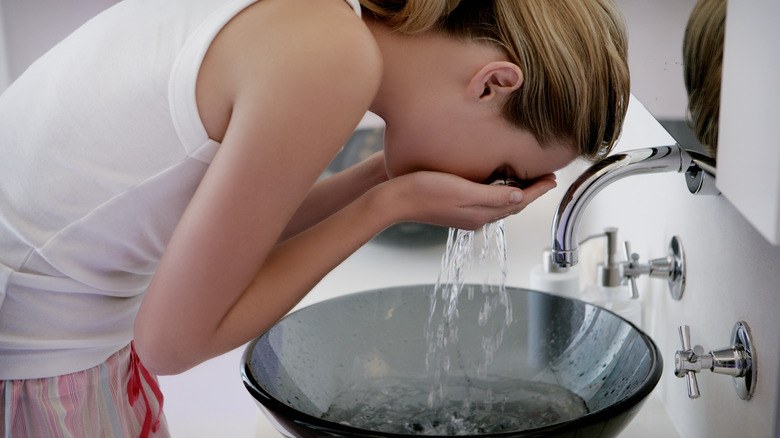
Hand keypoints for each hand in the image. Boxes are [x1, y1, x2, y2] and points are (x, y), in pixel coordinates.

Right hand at [379, 171, 556, 229]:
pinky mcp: (452, 208)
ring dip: (515, 193)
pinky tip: (494, 182)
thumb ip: (493, 196)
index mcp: (481, 214)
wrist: (393, 199)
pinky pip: (483, 202)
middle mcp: (475, 217)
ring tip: (526, 179)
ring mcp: (463, 214)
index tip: (553, 178)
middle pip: (511, 205)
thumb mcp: (462, 190)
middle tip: (546, 177)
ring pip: (498, 204)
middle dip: (530, 192)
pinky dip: (497, 193)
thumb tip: (520, 197)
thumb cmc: (425, 190)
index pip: (518, 202)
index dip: (538, 190)